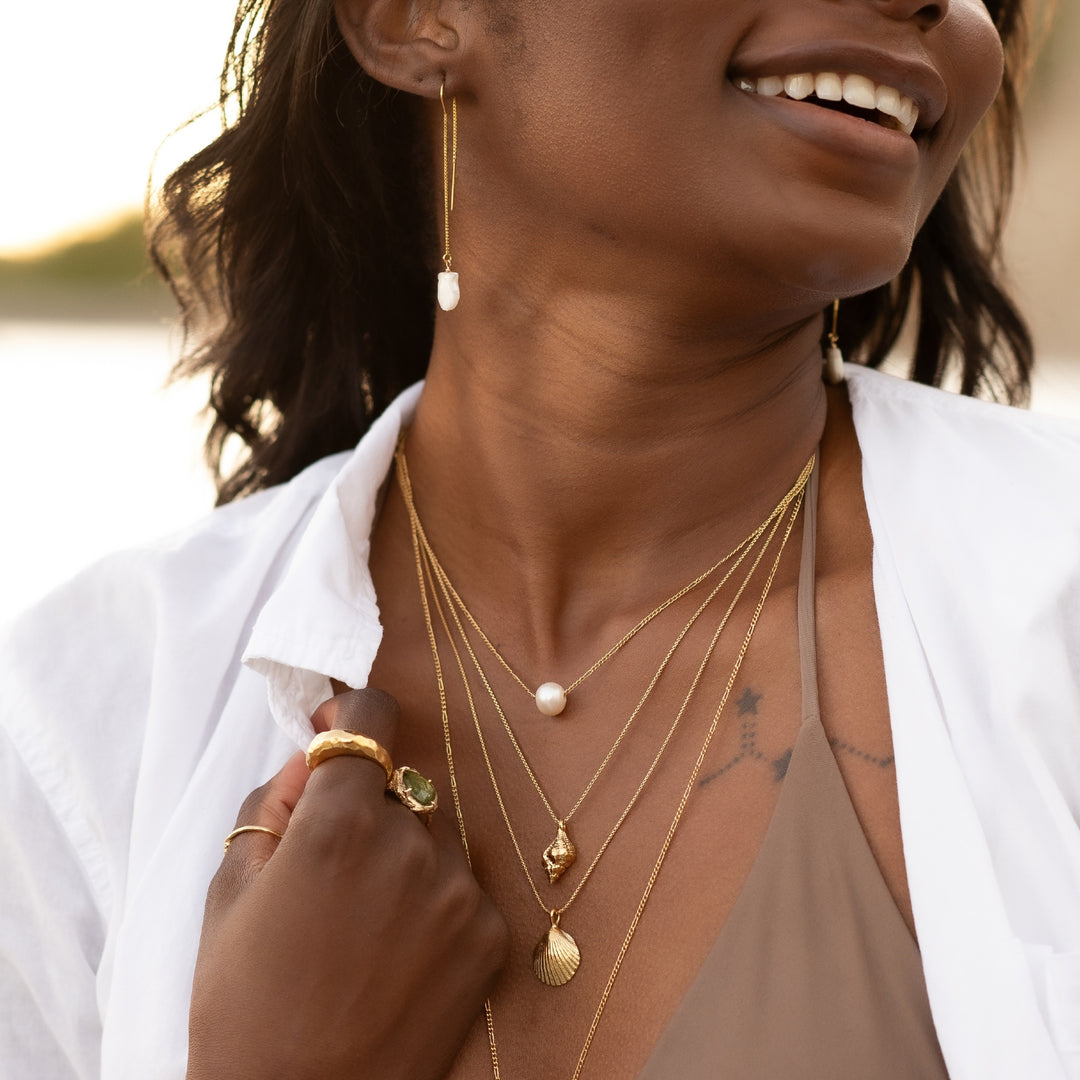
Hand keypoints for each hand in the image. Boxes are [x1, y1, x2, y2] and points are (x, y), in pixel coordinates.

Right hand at [187, 689, 508, 1079]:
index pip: (371, 718)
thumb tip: (313, 753)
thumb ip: (271, 800)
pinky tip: (395, 950)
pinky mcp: (488, 934)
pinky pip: (460, 883)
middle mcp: (412, 844)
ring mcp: (459, 890)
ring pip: (432, 832)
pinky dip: (432, 898)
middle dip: (364, 805)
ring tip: (362, 922)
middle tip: (328, 868)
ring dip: (403, 850)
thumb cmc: (244, 1005)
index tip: (334, 732)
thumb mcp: (230, 890)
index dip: (349, 716)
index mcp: (340, 823)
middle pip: (397, 784)